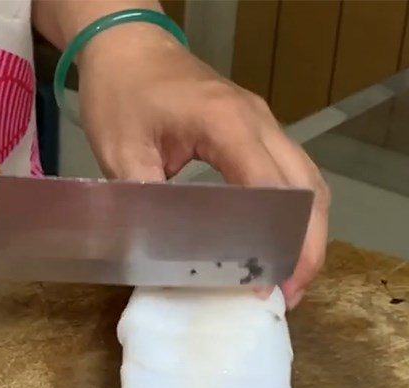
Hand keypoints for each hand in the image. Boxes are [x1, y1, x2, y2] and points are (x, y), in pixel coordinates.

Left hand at [76, 23, 328, 308]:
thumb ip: (146, 203)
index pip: (270, 188)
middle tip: (287, 296)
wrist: (127, 49)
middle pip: (306, 189)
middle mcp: (259, 122)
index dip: (274, 242)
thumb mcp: (121, 153)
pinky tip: (279, 246)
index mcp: (226, 124)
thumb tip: (164, 257)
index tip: (267, 286)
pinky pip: (291, 176)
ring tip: (289, 281)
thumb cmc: (121, 96)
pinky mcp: (257, 133)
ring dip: (306, 233)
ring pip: (308, 182)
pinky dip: (294, 215)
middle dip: (305, 246)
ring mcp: (263, 125)